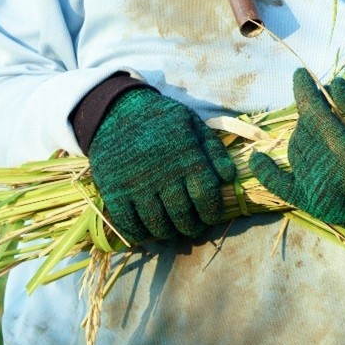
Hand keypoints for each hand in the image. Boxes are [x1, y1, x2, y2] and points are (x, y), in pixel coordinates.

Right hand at [87, 87, 236, 242]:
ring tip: (172, 232)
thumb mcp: (193, 124)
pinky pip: (128, 223)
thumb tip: (230, 177)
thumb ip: (213, 150)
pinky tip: (146, 232)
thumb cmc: (160, 117)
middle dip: (192, 228)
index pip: (207, 197)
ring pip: (158, 224)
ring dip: (168, 233)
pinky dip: (139, 233)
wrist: (117, 110)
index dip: (211, 213)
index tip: (210, 217)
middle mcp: (165, 177)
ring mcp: (138, 186)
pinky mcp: (115, 192)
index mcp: (188, 160)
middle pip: (183, 216)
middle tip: (193, 229)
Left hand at [251, 70, 344, 241]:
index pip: (315, 112)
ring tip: (320, 128)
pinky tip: (257, 158)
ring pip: (295, 150)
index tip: (300, 74)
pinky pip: (280, 186)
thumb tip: (332, 84)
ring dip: (303, 133)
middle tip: (326, 106)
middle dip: (311, 112)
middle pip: (304, 129)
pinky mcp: (311, 204)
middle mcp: (326, 172)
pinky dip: (266, 172)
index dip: (305, 90)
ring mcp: (315, 190)